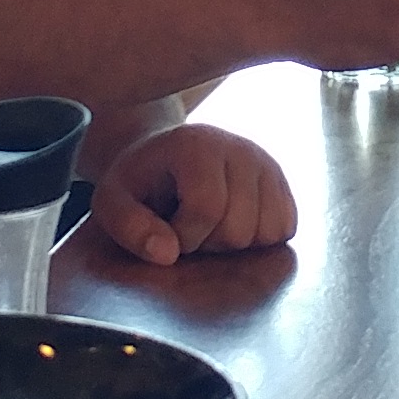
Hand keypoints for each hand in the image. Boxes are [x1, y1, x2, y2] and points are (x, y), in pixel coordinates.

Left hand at [89, 122, 296, 263]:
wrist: (165, 155)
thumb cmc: (139, 182)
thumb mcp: (113, 202)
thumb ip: (129, 227)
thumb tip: (167, 253)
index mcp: (196, 145)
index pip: (206, 208)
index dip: (184, 235)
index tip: (166, 229)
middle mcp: (239, 148)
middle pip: (238, 229)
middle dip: (208, 242)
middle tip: (187, 226)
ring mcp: (265, 163)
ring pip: (267, 232)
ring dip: (234, 244)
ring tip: (210, 223)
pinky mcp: (281, 181)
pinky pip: (285, 228)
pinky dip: (259, 238)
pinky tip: (232, 223)